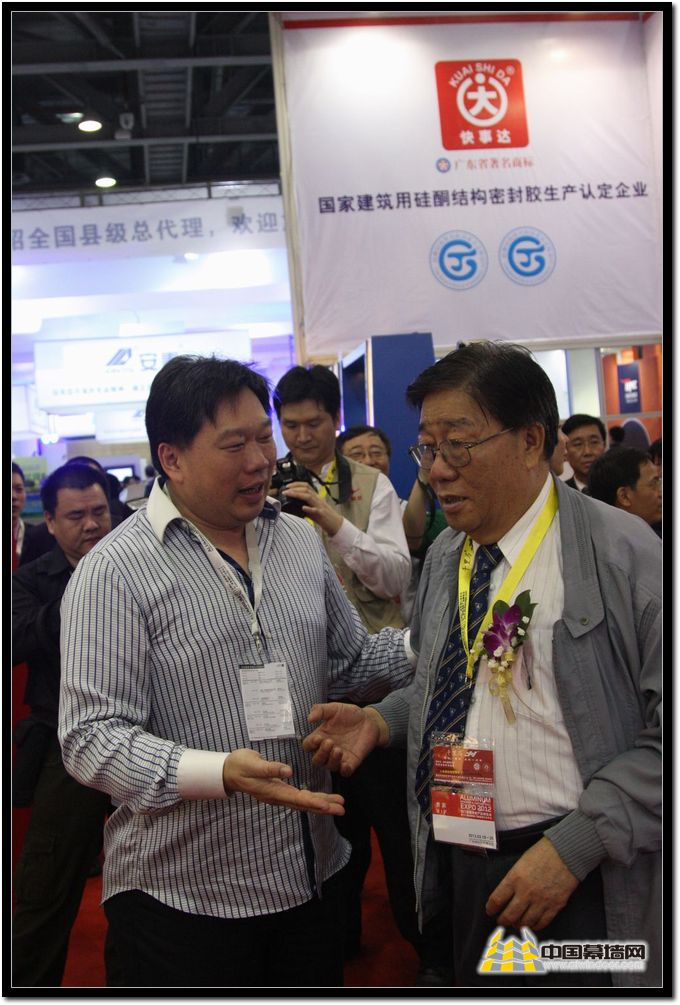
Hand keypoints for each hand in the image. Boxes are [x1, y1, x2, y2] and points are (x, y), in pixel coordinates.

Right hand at [222, 748, 344, 815]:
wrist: (228, 770)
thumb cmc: (240, 765)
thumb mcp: (253, 764)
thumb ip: (270, 768)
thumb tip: (288, 771)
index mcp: (273, 791)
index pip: (297, 799)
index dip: (314, 802)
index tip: (328, 805)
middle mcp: (278, 796)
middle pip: (305, 803)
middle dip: (324, 806)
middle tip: (342, 808)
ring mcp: (279, 794)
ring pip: (304, 801)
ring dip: (321, 803)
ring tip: (338, 804)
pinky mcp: (280, 790)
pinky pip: (299, 797)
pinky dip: (312, 798)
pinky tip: (322, 799)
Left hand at [280, 481, 343, 536]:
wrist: (336, 524)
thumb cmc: (324, 517)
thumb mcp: (313, 509)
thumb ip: (305, 505)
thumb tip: (293, 504)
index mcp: (316, 497)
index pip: (306, 486)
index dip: (296, 484)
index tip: (287, 486)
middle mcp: (318, 500)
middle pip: (306, 489)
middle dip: (294, 488)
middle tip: (285, 490)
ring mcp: (320, 506)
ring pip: (309, 497)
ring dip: (297, 494)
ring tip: (289, 494)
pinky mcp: (322, 514)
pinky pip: (315, 510)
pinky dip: (309, 508)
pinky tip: (303, 508)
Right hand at [303, 703, 383, 775]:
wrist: (369, 720)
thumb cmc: (350, 714)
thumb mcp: (334, 708)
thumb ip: (321, 710)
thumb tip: (309, 718)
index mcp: (321, 736)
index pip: (308, 746)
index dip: (310, 744)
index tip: (317, 738)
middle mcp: (328, 749)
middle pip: (317, 760)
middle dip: (320, 754)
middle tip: (329, 742)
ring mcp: (340, 756)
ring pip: (329, 766)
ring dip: (332, 760)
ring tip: (338, 750)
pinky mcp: (352, 761)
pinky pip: (345, 772)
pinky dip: (344, 770)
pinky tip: (345, 764)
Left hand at [485, 837, 579, 930]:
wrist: (567, 853)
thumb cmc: (543, 852)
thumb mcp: (521, 862)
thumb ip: (513, 879)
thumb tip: (507, 893)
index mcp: (515, 878)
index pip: (497, 900)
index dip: (491, 908)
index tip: (490, 911)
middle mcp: (526, 893)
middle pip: (509, 915)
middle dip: (503, 920)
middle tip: (501, 921)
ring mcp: (541, 901)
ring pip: (525, 922)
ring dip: (518, 925)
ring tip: (516, 923)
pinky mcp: (555, 906)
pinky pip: (542, 923)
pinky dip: (535, 926)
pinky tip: (531, 924)